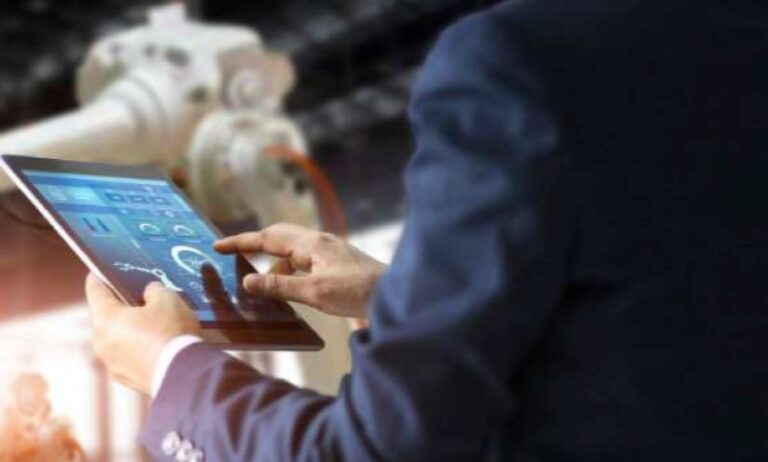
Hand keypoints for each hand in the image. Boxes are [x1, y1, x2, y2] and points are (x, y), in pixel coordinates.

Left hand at [85, 274, 200, 393]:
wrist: (184, 376)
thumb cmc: (172, 333)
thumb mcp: (168, 298)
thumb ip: (154, 291)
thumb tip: (150, 293)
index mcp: (106, 318)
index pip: (95, 289)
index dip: (101, 276)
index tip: (102, 270)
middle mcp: (101, 342)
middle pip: (107, 316)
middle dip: (122, 306)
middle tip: (141, 297)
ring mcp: (112, 363)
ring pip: (117, 338)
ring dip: (131, 329)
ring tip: (155, 323)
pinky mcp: (126, 379)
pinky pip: (128, 357)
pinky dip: (139, 349)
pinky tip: (159, 344)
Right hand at [214, 223, 386, 318]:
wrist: (397, 295)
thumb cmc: (359, 293)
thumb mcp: (315, 293)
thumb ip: (280, 287)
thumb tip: (248, 281)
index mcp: (312, 244)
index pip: (268, 237)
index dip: (241, 242)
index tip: (217, 245)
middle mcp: (319, 242)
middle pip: (278, 237)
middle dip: (254, 246)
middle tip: (231, 257)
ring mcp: (329, 251)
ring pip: (292, 251)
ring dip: (273, 264)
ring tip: (258, 284)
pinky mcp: (336, 262)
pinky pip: (304, 261)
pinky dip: (289, 271)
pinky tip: (287, 288)